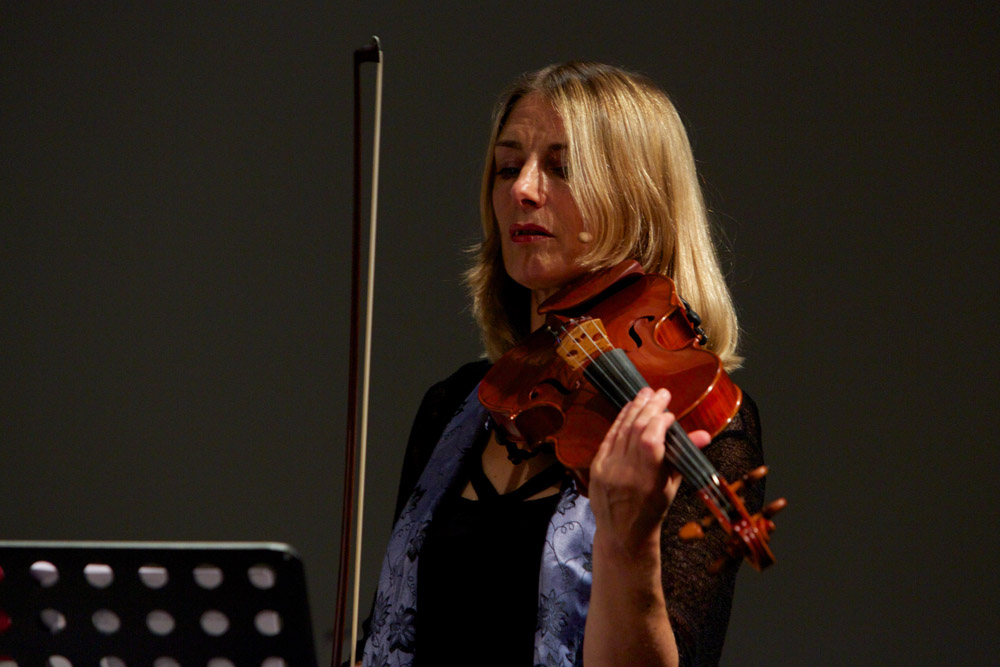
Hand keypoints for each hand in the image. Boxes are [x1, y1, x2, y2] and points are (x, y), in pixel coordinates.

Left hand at [588, 387, 710, 552]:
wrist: (622, 533)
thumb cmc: (652, 510)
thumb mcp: (672, 487)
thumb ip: (683, 458)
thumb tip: (705, 434)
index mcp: (647, 482)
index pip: (650, 441)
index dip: (659, 422)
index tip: (670, 414)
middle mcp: (625, 473)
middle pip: (636, 431)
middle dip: (649, 408)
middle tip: (661, 393)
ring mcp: (607, 469)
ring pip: (622, 431)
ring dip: (635, 409)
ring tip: (646, 394)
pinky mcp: (596, 467)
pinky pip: (609, 437)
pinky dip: (620, 421)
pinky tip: (629, 408)